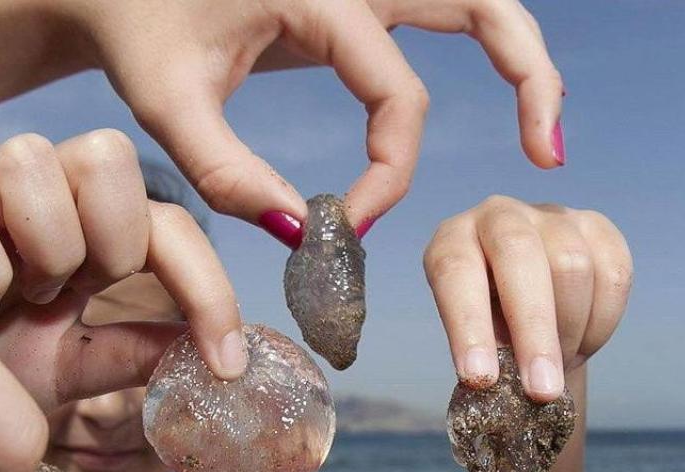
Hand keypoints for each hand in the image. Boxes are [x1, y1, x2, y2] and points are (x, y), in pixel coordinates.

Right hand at [0, 129, 246, 382]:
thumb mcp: (82, 370)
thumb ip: (139, 353)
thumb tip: (216, 356)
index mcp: (93, 231)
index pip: (169, 222)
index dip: (207, 287)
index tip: (226, 363)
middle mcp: (40, 202)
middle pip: (106, 150)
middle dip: (111, 238)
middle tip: (83, 296)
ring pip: (28, 158)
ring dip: (41, 247)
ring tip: (24, 302)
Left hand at [60, 0, 564, 238]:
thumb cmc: (138, 31)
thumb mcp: (166, 106)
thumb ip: (228, 175)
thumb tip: (300, 235)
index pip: (396, 94)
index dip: (388, 173)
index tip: (345, 227)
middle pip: (481, 3)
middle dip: (528, 76)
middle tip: (546, 157)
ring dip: (524, 56)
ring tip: (545, 136)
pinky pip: (447, 5)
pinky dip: (487, 40)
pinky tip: (513, 91)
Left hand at [424, 197, 632, 400]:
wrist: (530, 303)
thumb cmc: (491, 327)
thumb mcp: (474, 340)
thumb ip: (484, 357)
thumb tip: (501, 391)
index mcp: (453, 240)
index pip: (455, 273)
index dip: (468, 326)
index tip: (481, 379)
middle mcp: (498, 215)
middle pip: (521, 257)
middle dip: (534, 332)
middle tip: (542, 391)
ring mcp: (552, 215)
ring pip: (572, 266)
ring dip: (569, 332)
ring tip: (558, 364)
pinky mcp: (597, 227)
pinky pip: (613, 274)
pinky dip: (601, 323)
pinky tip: (582, 343)